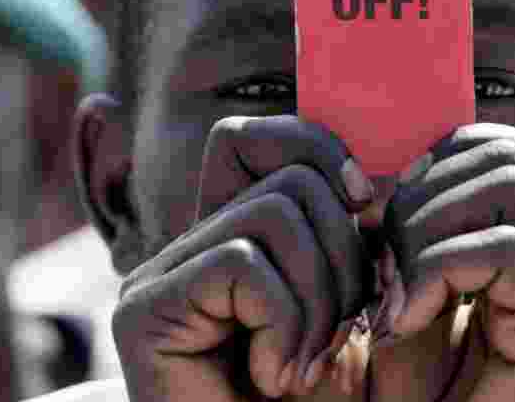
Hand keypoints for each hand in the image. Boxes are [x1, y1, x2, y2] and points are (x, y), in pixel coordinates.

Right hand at [112, 116, 373, 400]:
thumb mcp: (348, 306)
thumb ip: (348, 236)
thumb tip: (368, 177)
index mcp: (232, 232)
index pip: (267, 137)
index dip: (326, 154)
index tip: (370, 206)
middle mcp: (188, 244)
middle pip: (292, 180)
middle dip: (346, 258)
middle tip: (344, 334)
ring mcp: (160, 275)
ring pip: (275, 216)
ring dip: (321, 301)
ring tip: (309, 364)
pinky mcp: (144, 310)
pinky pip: (245, 265)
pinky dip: (285, 325)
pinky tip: (275, 379)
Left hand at [381, 124, 514, 401]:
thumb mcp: (400, 300)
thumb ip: (407, 238)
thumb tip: (388, 174)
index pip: (503, 148)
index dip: (437, 160)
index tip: (385, 218)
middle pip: (509, 154)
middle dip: (425, 193)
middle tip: (384, 260)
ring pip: (510, 185)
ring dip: (427, 229)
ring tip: (395, 292)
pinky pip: (503, 248)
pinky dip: (435, 272)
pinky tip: (402, 321)